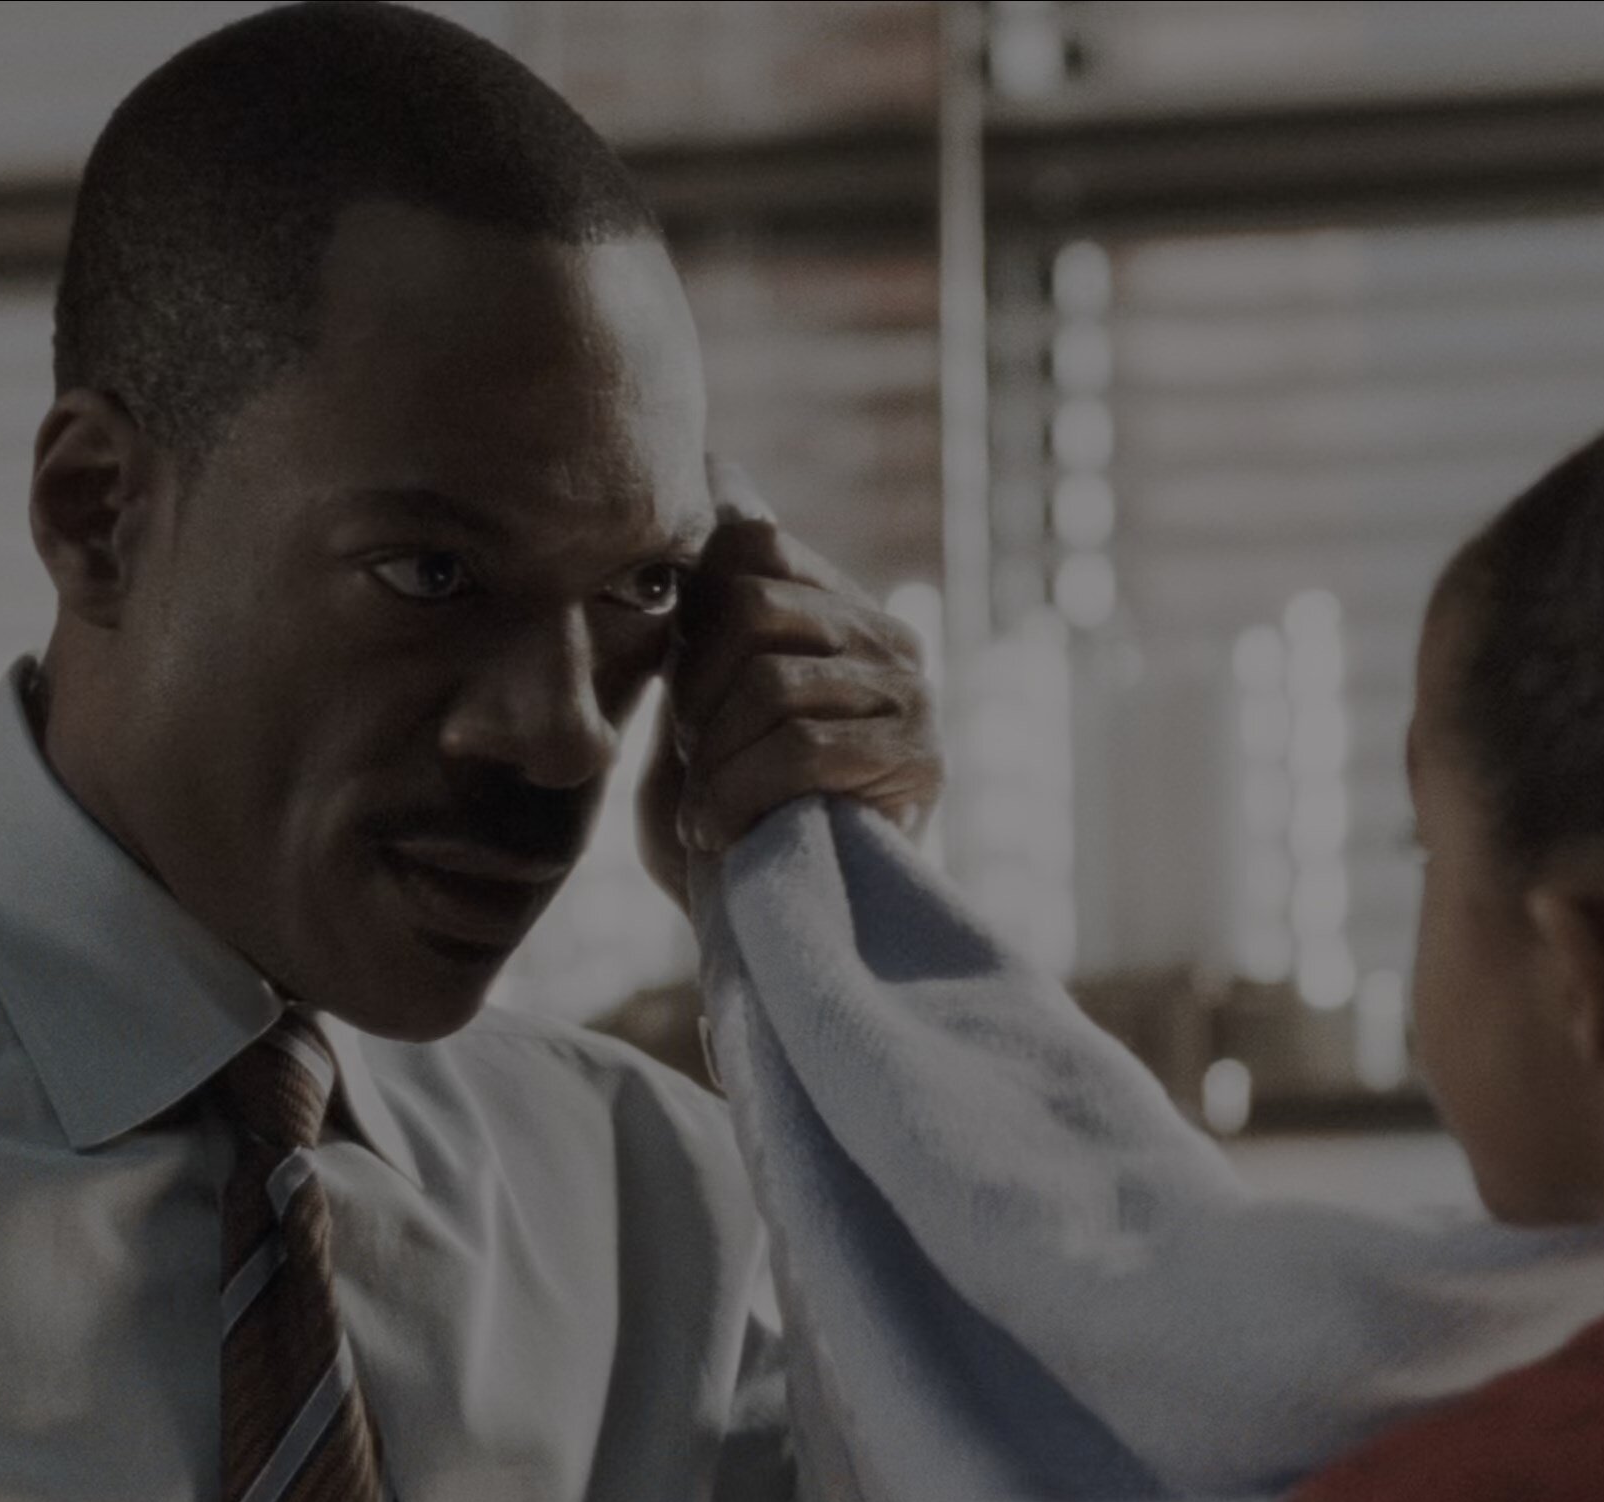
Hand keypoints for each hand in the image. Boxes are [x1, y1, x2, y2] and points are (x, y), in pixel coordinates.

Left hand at [638, 462, 941, 914]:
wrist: (777, 932)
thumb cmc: (725, 821)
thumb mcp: (693, 703)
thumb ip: (703, 607)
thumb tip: (721, 467)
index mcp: (834, 607)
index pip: (750, 544)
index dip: (690, 619)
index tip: (683, 699)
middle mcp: (885, 634)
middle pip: (750, 605)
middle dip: (696, 693)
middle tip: (698, 760)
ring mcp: (911, 691)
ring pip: (770, 681)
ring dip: (715, 759)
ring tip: (713, 804)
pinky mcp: (920, 757)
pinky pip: (802, 748)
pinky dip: (739, 796)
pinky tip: (722, 832)